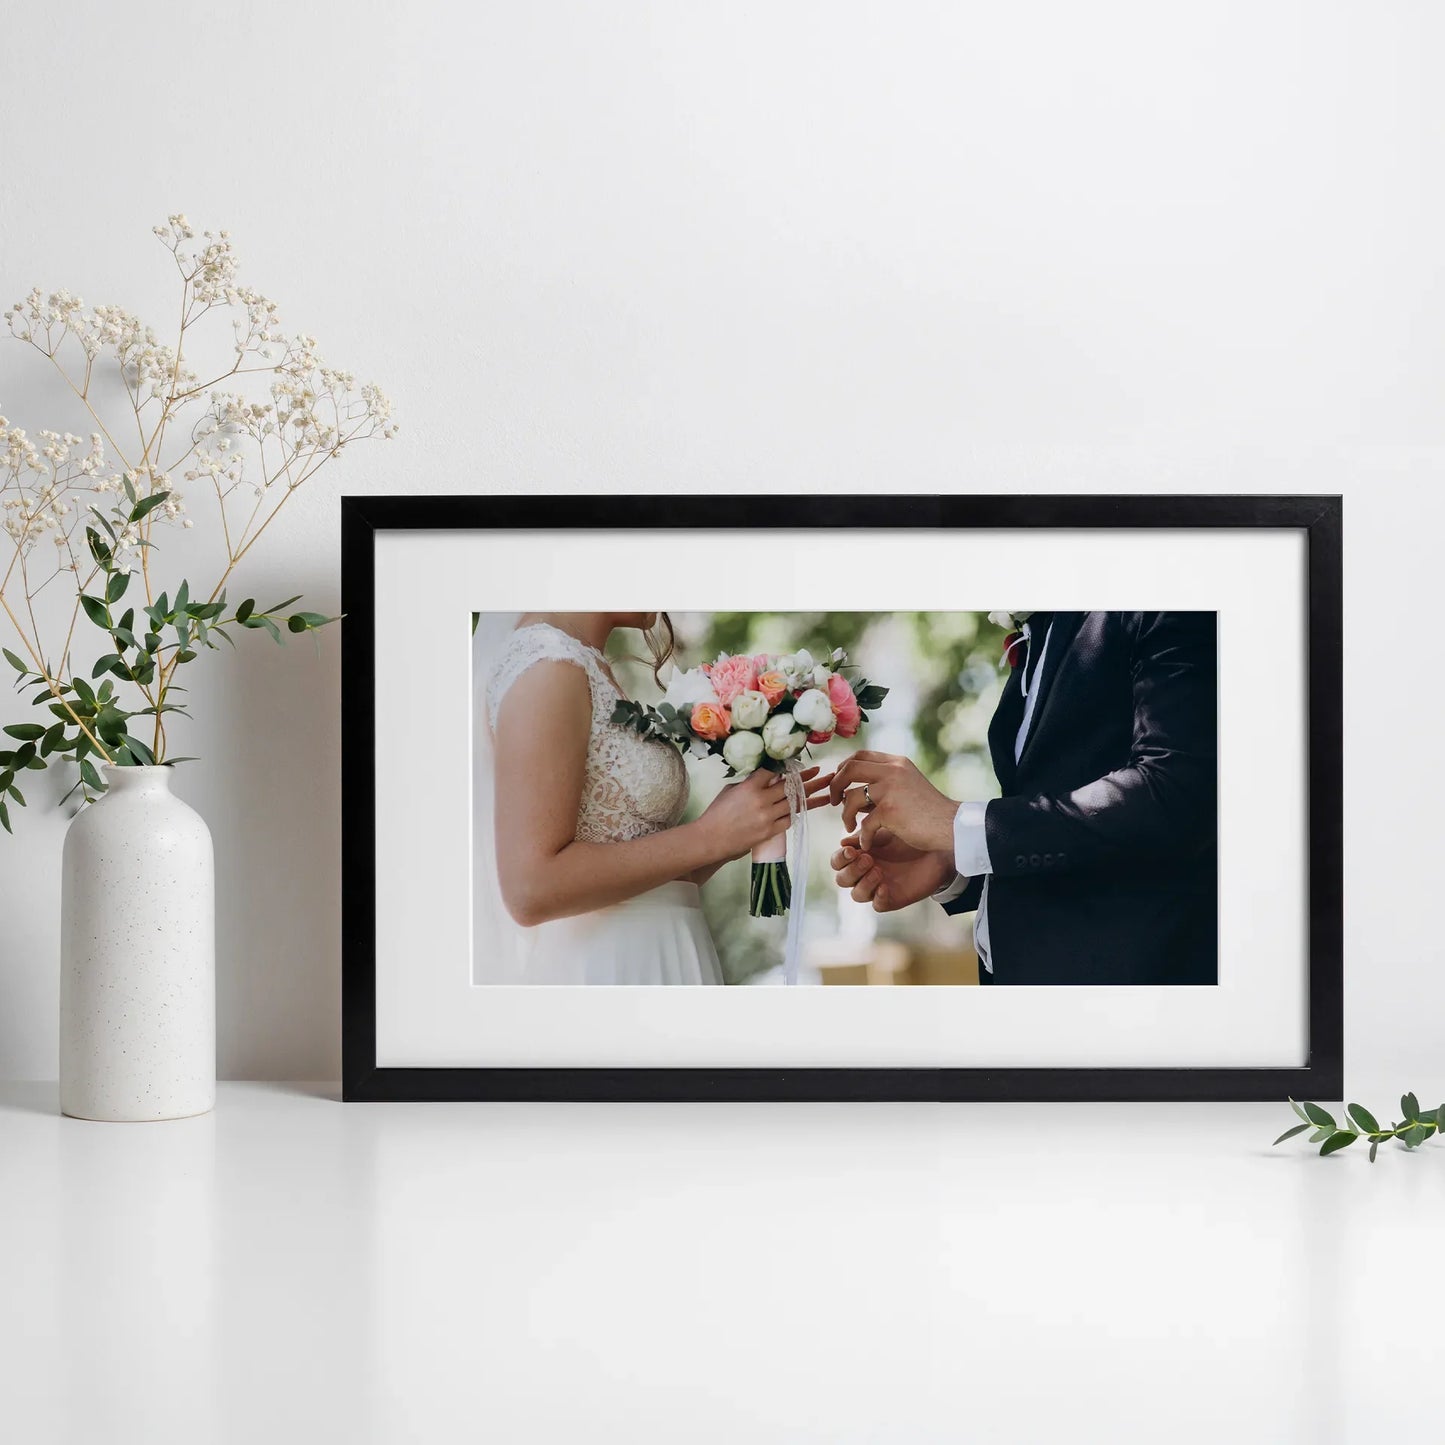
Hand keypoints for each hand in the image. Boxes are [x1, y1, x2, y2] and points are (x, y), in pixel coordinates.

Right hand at [697, 766, 833, 861]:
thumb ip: (750, 783)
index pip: (774, 771)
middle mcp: (762, 800)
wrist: (711, 839)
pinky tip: (809, 807)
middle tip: (823, 773)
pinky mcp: (769, 832)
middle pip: (791, 787)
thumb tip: (767, 777)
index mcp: (750, 786)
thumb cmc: (717, 813)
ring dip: (812, 797)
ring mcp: (767, 817)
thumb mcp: (731, 790)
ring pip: (795, 804)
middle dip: (809, 779)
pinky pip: (789, 820)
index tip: (799, 763)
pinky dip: (798, 813)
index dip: (788, 767)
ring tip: (826, 791)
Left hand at [828, 751, 960, 853]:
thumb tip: (850, 791)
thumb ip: (883, 783)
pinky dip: (863, 836)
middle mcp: (893, 771)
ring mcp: (890, 790)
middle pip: (849, 768)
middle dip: (835, 785)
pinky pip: (864, 824)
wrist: (952, 826)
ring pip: (850, 797)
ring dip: (844, 814)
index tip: (839, 783)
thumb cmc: (928, 811)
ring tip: (849, 826)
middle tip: (834, 801)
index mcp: (896, 763)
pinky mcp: (890, 811)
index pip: (860, 755)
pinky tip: (867, 843)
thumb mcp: (906, 786)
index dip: (843, 767)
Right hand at [830, 827, 956, 911]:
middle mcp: (864, 874)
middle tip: (868, 859)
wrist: (934, 848)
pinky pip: (877, 905)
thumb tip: (843, 842)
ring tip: (878, 871)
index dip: (840, 858)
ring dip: (863, 883)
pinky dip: (878, 897)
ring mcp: (876, 888)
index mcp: (858, 857)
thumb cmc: (907, 838)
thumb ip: (863, 837)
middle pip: (842, 880)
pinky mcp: (891, 899)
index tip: (852, 851)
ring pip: (857, 895)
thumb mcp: (884, 834)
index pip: (838, 862)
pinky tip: (885, 886)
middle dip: (852, 870)